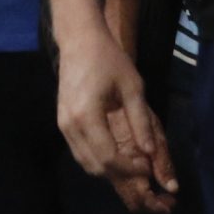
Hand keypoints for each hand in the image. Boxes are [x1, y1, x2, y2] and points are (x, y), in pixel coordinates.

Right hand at [53, 30, 174, 213]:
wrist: (79, 40)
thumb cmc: (108, 58)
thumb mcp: (132, 87)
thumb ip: (141, 121)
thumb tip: (151, 153)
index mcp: (87, 116)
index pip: (108, 157)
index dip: (129, 169)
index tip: (148, 166)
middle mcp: (70, 126)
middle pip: (94, 166)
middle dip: (120, 173)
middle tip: (142, 168)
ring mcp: (63, 125)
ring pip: (85, 162)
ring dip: (109, 169)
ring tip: (131, 162)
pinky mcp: (62, 123)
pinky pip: (80, 151)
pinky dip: (98, 158)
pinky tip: (116, 151)